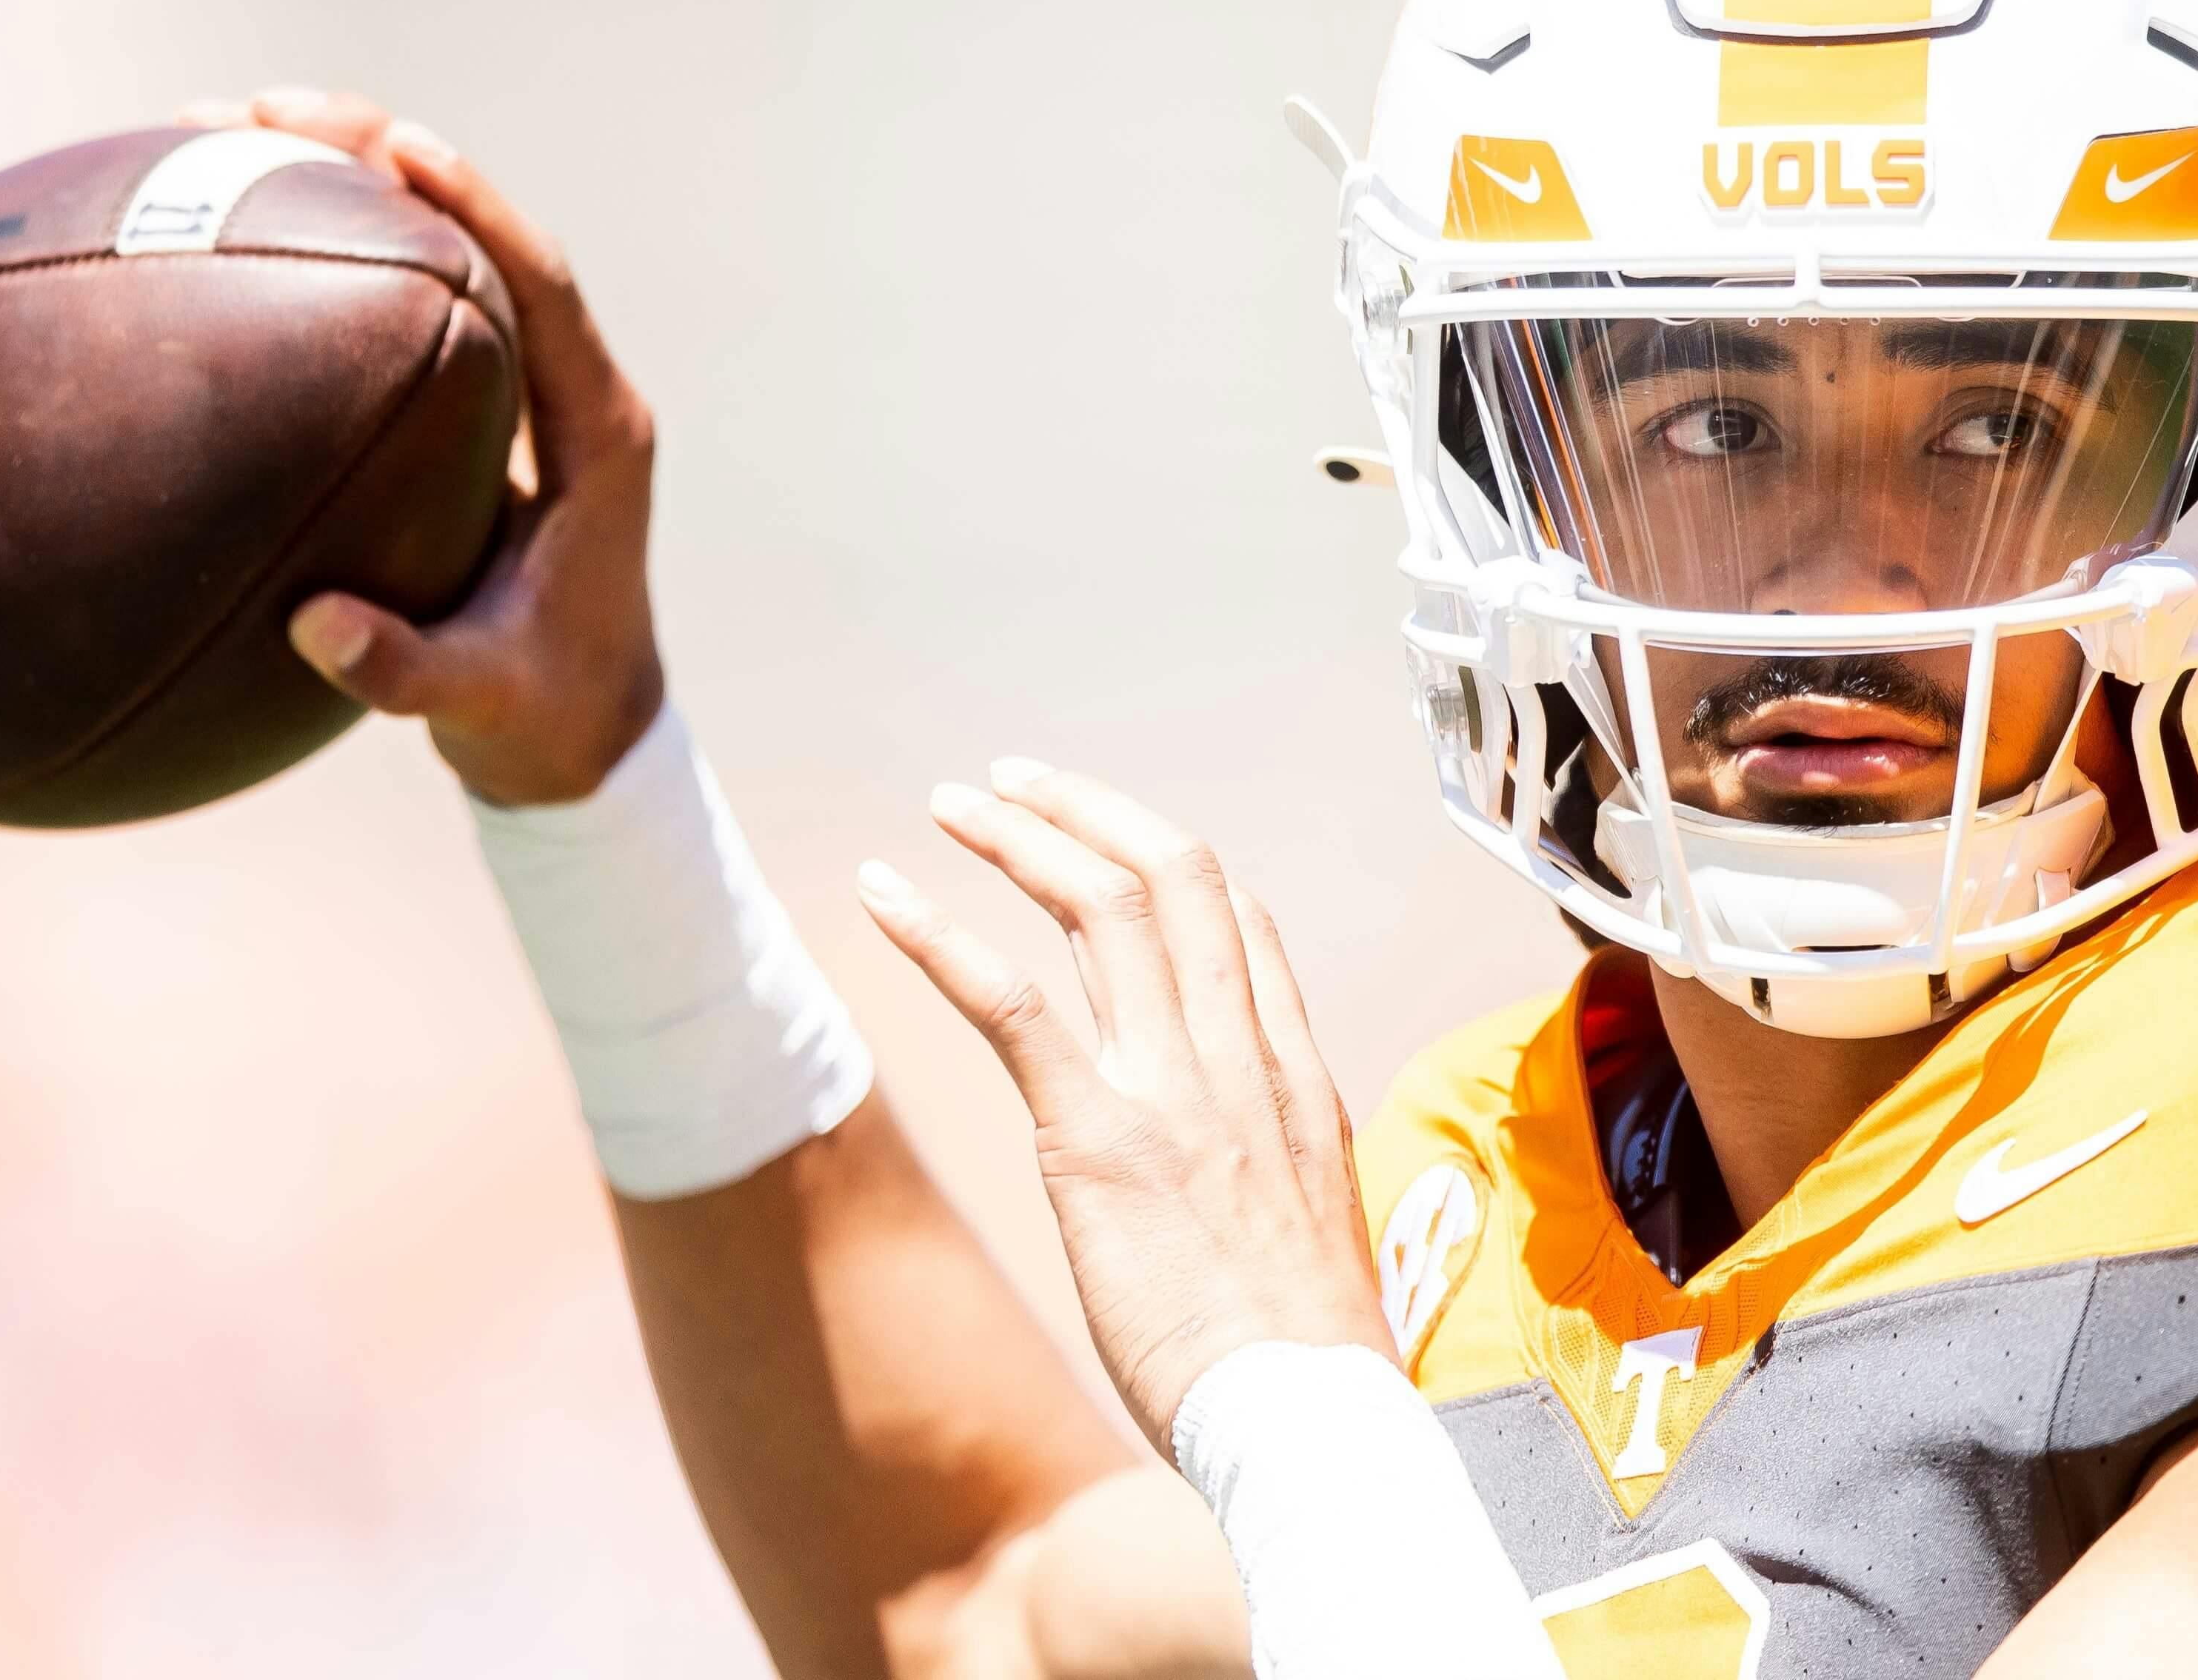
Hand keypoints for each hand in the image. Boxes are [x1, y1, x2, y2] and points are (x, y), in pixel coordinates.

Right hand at [180, 88, 663, 804]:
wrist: (582, 735)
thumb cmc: (543, 714)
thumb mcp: (480, 702)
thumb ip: (408, 672)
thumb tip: (319, 629)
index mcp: (597, 434)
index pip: (544, 287)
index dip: (478, 208)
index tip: (402, 147)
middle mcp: (564, 389)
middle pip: (479, 234)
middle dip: (379, 155)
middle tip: (259, 109)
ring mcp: (517, 391)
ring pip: (436, 251)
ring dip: (342, 183)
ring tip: (218, 129)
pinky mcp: (469, 407)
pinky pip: (401, 302)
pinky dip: (326, 256)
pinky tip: (222, 230)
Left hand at [854, 760, 1391, 1447]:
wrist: (1311, 1418)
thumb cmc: (1312, 1367)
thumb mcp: (1315, 1238)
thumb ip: (1272, 1183)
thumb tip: (1238, 1191)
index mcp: (1295, 1081)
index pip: (1241, 925)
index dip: (1171, 863)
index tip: (1111, 838)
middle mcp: (1239, 1058)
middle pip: (1174, 878)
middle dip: (1088, 812)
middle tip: (1016, 779)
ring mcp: (1172, 1087)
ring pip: (1099, 906)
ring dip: (1016, 838)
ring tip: (951, 803)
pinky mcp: (1097, 1136)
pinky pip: (1009, 1001)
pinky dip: (937, 935)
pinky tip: (882, 895)